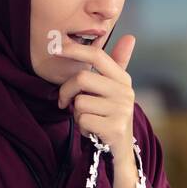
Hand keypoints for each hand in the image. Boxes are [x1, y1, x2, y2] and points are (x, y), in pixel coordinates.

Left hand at [53, 33, 136, 154]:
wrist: (119, 151)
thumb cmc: (110, 116)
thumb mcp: (115, 90)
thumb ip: (118, 64)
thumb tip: (130, 36)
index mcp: (123, 79)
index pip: (98, 56)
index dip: (75, 50)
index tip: (56, 48)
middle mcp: (125, 92)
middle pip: (82, 78)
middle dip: (66, 91)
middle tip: (64, 101)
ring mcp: (121, 110)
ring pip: (79, 102)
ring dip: (76, 113)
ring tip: (89, 119)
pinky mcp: (114, 128)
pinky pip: (83, 120)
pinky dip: (82, 126)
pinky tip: (92, 130)